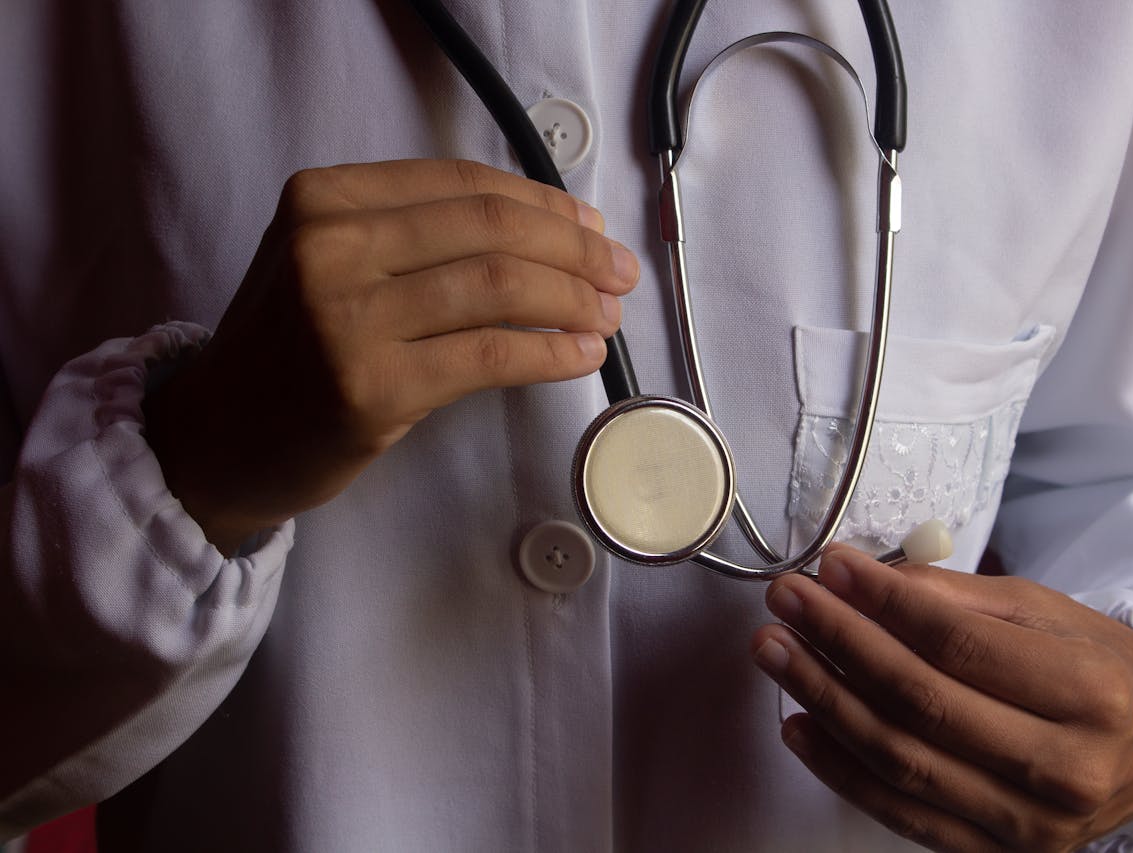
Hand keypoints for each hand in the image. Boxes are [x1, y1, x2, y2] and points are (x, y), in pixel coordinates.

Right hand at [144, 159, 638, 551]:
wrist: (216, 436)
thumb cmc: (290, 348)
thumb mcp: (329, 262)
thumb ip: (414, 236)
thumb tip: (550, 231)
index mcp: (322, 198)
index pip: (461, 184)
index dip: (542, 204)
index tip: (591, 227)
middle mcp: (329, 245)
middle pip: (488, 230)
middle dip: (573, 250)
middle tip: (619, 273)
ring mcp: (345, 317)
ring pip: (496, 287)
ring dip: (571, 299)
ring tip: (608, 314)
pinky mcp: (369, 387)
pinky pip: (487, 356)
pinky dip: (548, 353)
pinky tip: (581, 355)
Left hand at [751, 545, 1132, 851]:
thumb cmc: (1095, 669)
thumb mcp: (1044, 611)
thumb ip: (954, 597)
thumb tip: (864, 578)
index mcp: (1090, 692)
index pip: (960, 644)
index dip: (883, 603)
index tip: (830, 567)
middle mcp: (1066, 768)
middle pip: (921, 701)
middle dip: (838, 643)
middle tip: (787, 602)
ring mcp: (1029, 824)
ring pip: (900, 759)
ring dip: (823, 699)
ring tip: (775, 651)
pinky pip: (900, 813)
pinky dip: (839, 770)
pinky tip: (798, 723)